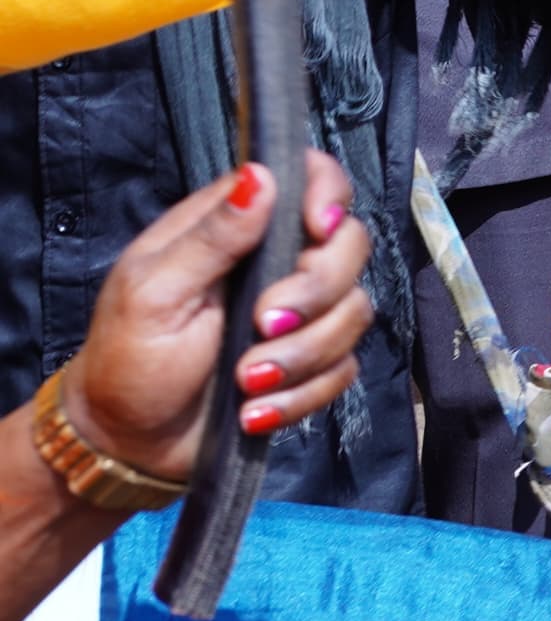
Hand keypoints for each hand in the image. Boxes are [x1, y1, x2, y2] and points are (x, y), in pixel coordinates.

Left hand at [75, 151, 372, 475]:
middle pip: (349, 245)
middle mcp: (277, 262)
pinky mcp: (311, 362)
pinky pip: (343, 367)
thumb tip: (260, 176)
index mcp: (237, 229)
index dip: (329, 193)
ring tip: (246, 381)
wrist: (127, 444)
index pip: (310, 178)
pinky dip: (301, 394)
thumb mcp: (153, 294)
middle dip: (315, 292)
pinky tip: (255, 410)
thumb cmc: (125, 360)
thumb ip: (211, 236)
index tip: (319, 229)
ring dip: (302, 355)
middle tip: (263, 324)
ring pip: (354, 311)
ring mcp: (301, 313)